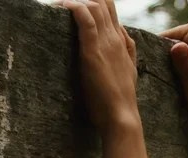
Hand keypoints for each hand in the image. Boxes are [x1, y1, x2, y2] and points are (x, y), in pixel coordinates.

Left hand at [60, 0, 139, 132]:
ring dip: (75, 1)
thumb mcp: (129, 70)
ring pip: (94, 6)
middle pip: (102, 2)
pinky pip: (85, 19)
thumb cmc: (119, 100)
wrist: (121, 116)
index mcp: (122, 42)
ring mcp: (106, 42)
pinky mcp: (93, 50)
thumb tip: (122, 33)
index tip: (78, 3)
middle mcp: (115, 37)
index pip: (110, 10)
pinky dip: (74, 7)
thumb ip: (127, 50)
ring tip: (58, 4)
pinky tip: (64, 5)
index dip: (96, 1)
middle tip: (64, 3)